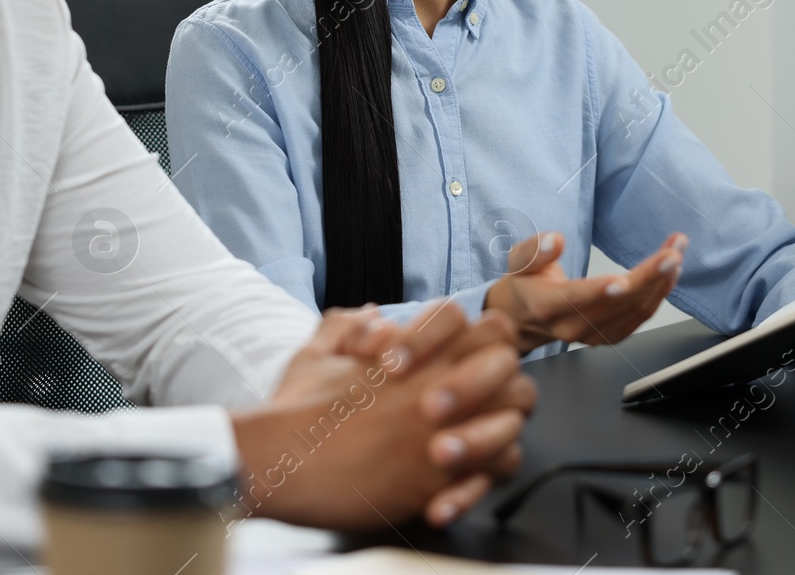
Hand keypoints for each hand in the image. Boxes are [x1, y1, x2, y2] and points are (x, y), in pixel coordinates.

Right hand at [231, 300, 535, 529]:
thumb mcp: (314, 355)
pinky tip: (458, 477)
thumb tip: (369, 316)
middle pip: (509, 367)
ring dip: (499, 428)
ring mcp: (441, 432)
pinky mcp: (437, 479)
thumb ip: (344, 328)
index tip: (463, 359)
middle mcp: (435, 387)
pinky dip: (484, 475)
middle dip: (502, 380)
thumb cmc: (294, 409)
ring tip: (469, 439)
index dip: (483, 341)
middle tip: (481, 398)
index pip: (484, 325)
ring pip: (512, 421)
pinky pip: (492, 474)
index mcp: (415, 354)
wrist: (282, 461)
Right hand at [482, 231, 686, 352]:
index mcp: (546, 305)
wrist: (526, 316)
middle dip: (648, 277)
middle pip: (616, 304)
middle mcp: (571, 327)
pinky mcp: (609, 337)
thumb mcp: (518, 260)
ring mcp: (593, 336)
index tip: (623, 279)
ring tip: (675, 252)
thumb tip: (556, 240)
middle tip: (671, 253)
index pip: (575, 299)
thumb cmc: (525, 282)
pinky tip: (669, 273)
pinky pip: (640, 317)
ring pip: (634, 311)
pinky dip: (659, 294)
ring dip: (660, 282)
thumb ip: (535, 250)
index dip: (599, 291)